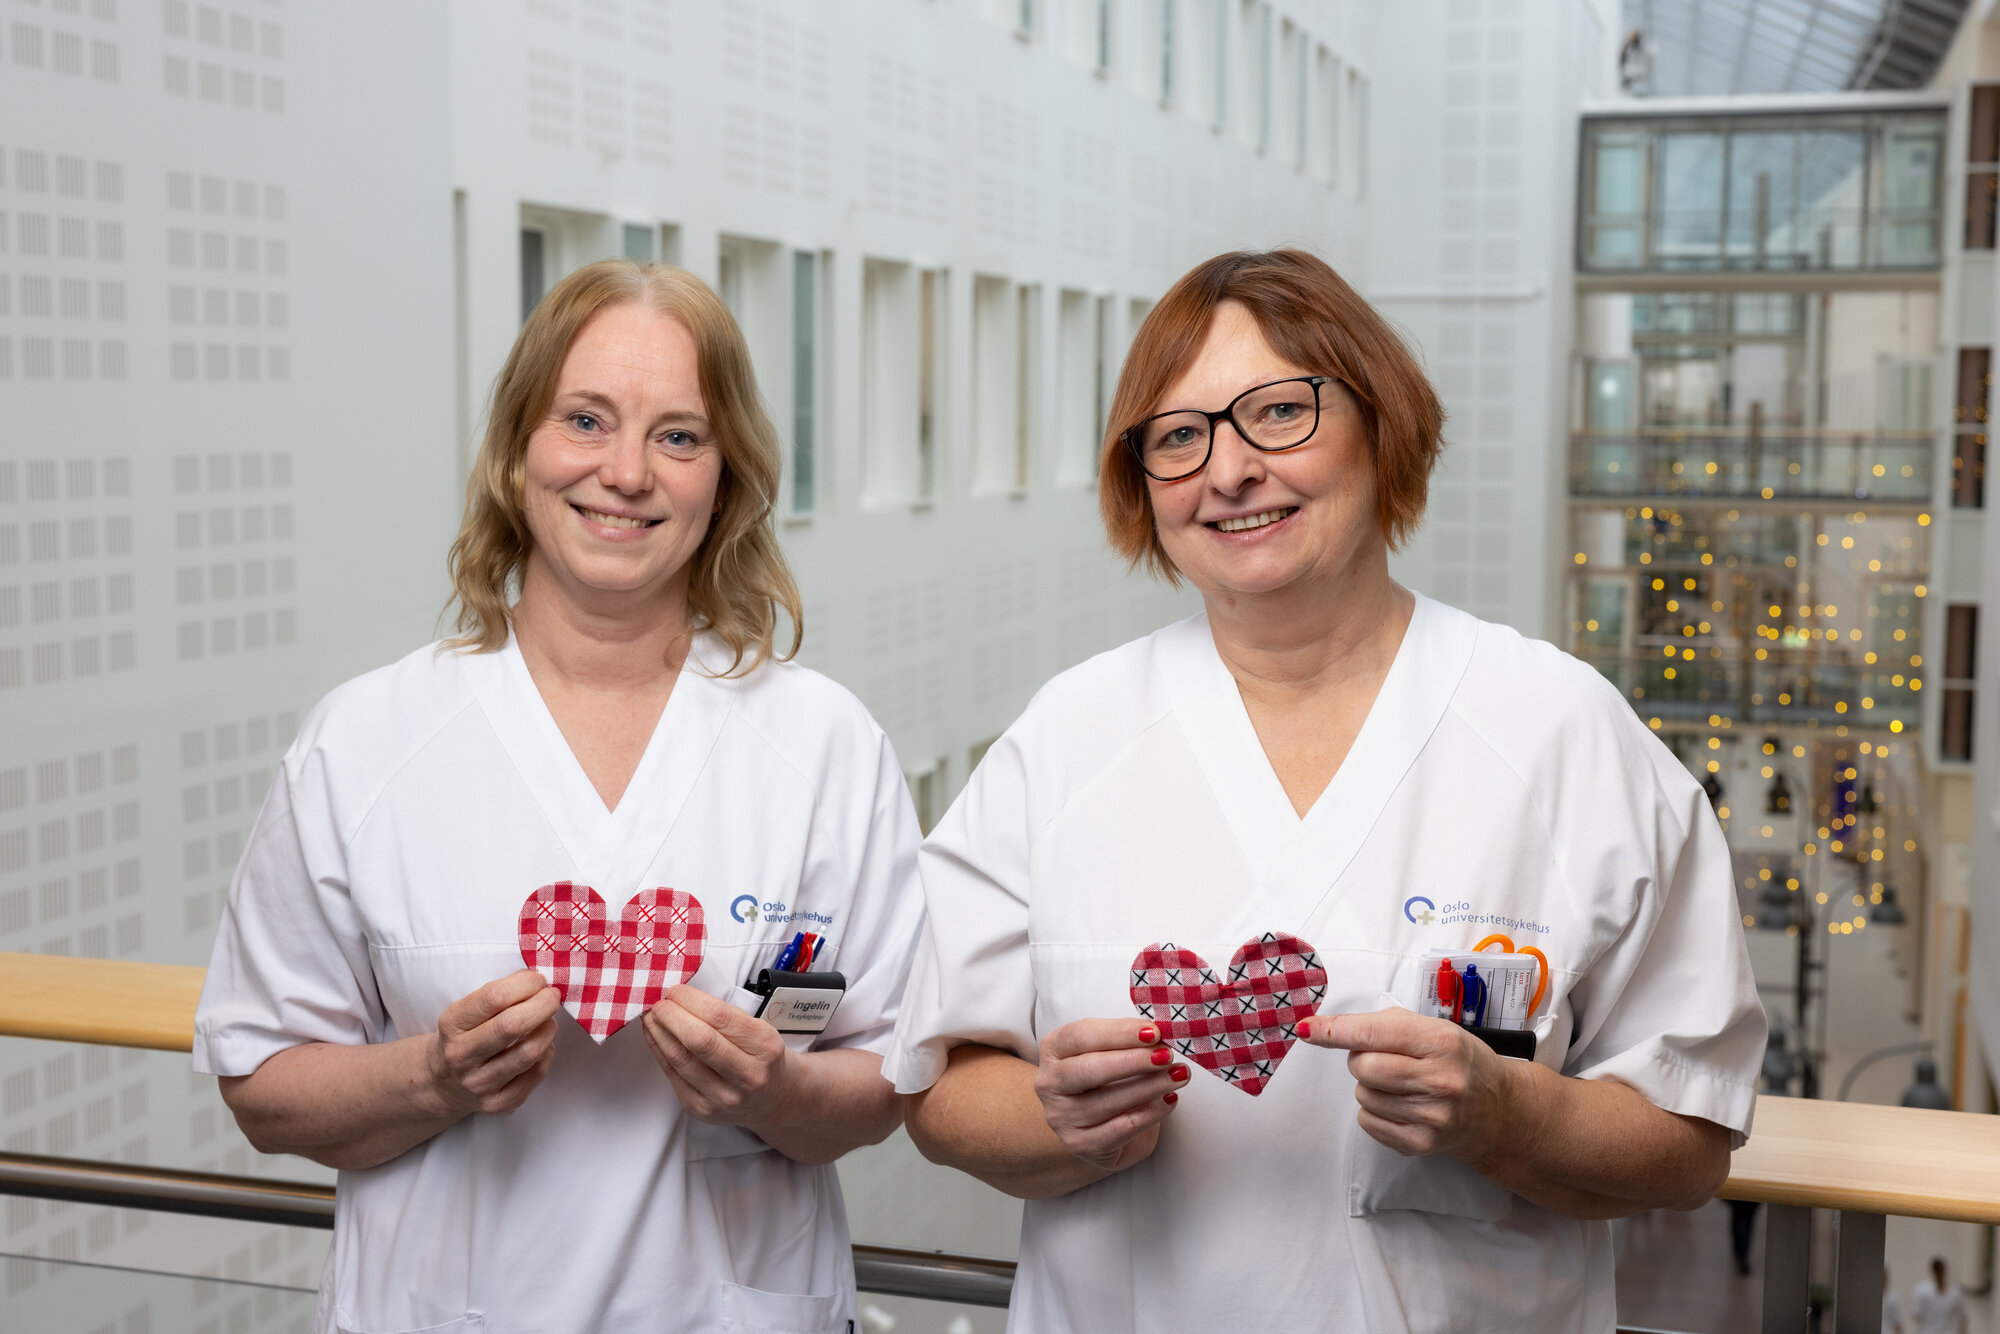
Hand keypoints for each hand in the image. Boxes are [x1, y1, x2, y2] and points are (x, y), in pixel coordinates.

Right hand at [425, 969, 560, 1116]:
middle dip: (543, 1004)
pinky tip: (540, 1046)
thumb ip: (499, 994)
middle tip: (553, 997)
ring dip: (548, 1029)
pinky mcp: (498, 1103)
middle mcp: (461, 1056)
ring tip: (548, 1020)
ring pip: (529, 1052)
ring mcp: (479, 1084)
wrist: (441, 1082)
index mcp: (452, 1025)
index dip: (525, 984)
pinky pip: (537, 1073)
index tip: (538, 980)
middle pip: (513, 1025)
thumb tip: (536, 980)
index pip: (493, 997)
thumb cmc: (464, 1036)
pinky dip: (546, 1053)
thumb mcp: (467, 1011)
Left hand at [642, 985, 799, 1129]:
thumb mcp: (760, 1030)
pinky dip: (659, 1051)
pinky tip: (655, 1037)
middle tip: (659, 1002)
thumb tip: (682, 998)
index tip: (675, 990)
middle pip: (699, 1040)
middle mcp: (746, 1076)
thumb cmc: (763, 1059)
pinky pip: (672, 1076)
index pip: (719, 1017)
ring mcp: (723, 1097)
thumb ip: (725, 1016)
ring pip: (680, 1059)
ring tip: (651, 1017)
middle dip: (671, 1015)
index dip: (690, 1000)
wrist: (775, 1101)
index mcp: (764, 1048)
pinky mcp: (701, 1109)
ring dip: (659, 1032)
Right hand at [1032, 1019, 1185, 1173]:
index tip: (1153, 1032)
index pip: (1080, 1036)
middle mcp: (1050, 1083)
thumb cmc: (1104, 1079)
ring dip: (1149, 1087)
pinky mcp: (1080, 1144)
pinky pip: (1120, 1129)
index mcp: (1053, 1049)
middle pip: (1089, 1069)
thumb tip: (1160, 1034)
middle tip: (1167, 1055)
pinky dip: (1149, 1114)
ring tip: (1179, 1075)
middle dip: (1133, 1061)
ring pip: (1108, 1101)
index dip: (1118, 1033)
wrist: (1093, 1126)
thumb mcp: (1108, 1052)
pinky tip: (1169, 1100)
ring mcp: (1062, 1117)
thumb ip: (1126, 1040)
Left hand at [1299, 1009, 1518, 1160]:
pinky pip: (1367, 1121)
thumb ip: (1384, 1024)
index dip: (1335, 1031)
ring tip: (1402, 1084)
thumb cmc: (1457, 1061)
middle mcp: (1440, 1080)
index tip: (1308, 1029)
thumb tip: (1325, 1028)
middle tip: (1384, 1059)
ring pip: (1363, 1095)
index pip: (1373, 1034)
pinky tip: (1402, 1105)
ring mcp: (1431, 1116)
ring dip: (1370, 1086)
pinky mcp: (1420, 1143)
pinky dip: (1374, 1111)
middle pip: (1362, 1067)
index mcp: (1441, 1042)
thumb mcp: (1434, 1029)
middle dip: (1361, 1059)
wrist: (1497, 1111)